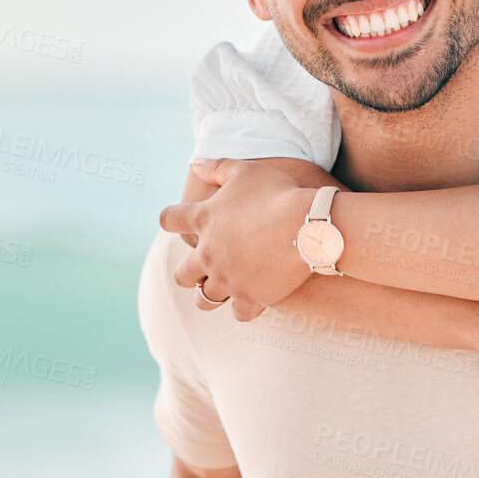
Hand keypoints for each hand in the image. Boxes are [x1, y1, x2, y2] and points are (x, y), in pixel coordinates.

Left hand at [158, 159, 318, 311]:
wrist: (309, 225)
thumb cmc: (278, 193)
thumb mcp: (245, 171)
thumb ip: (217, 167)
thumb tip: (195, 163)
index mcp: (204, 220)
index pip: (169, 220)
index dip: (170, 220)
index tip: (177, 222)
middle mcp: (208, 254)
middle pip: (181, 275)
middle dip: (189, 273)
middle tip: (205, 267)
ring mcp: (227, 279)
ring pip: (204, 300)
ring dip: (211, 295)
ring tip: (224, 289)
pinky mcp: (251, 297)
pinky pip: (239, 314)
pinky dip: (245, 308)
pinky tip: (254, 299)